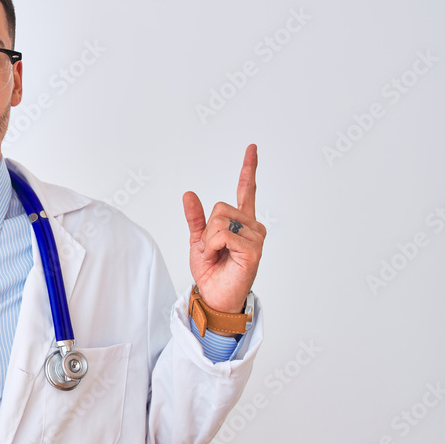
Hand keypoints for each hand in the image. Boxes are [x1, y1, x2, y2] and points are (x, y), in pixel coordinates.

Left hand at [182, 143, 264, 312]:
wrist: (214, 294)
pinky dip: (214, 246)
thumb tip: (188, 193)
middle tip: (213, 250)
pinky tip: (222, 258)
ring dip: (210, 240)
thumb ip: (196, 217)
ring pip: (221, 221)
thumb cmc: (211, 270)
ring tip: (218, 255)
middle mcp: (252, 226)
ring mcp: (256, 237)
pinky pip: (224, 235)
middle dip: (207, 230)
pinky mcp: (254, 249)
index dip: (249, 169)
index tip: (252, 149)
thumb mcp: (198, 239)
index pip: (247, 190)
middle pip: (220, 208)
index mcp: (241, 222)